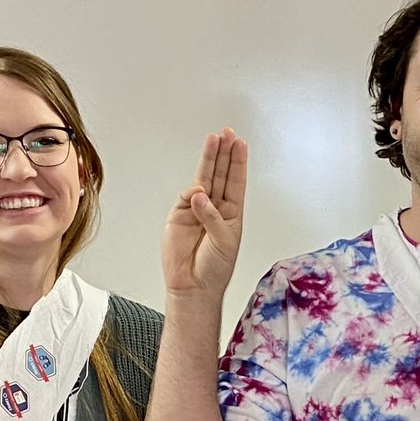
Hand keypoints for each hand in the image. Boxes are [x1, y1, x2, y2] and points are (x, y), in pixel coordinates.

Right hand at [160, 128, 246, 298]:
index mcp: (231, 214)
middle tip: (226, 133)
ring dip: (208, 160)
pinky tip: (198, 194)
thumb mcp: (223, 241)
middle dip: (223, 153)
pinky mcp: (179, 215)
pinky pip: (186, 196)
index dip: (237, 162)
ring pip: (203, 179)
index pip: (235, 182)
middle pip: (220, 174)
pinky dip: (192, 192)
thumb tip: (200, 194)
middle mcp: (214, 208)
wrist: (192, 286)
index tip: (240, 143)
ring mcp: (196, 210)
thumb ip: (212, 216)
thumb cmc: (214, 269)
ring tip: (213, 140)